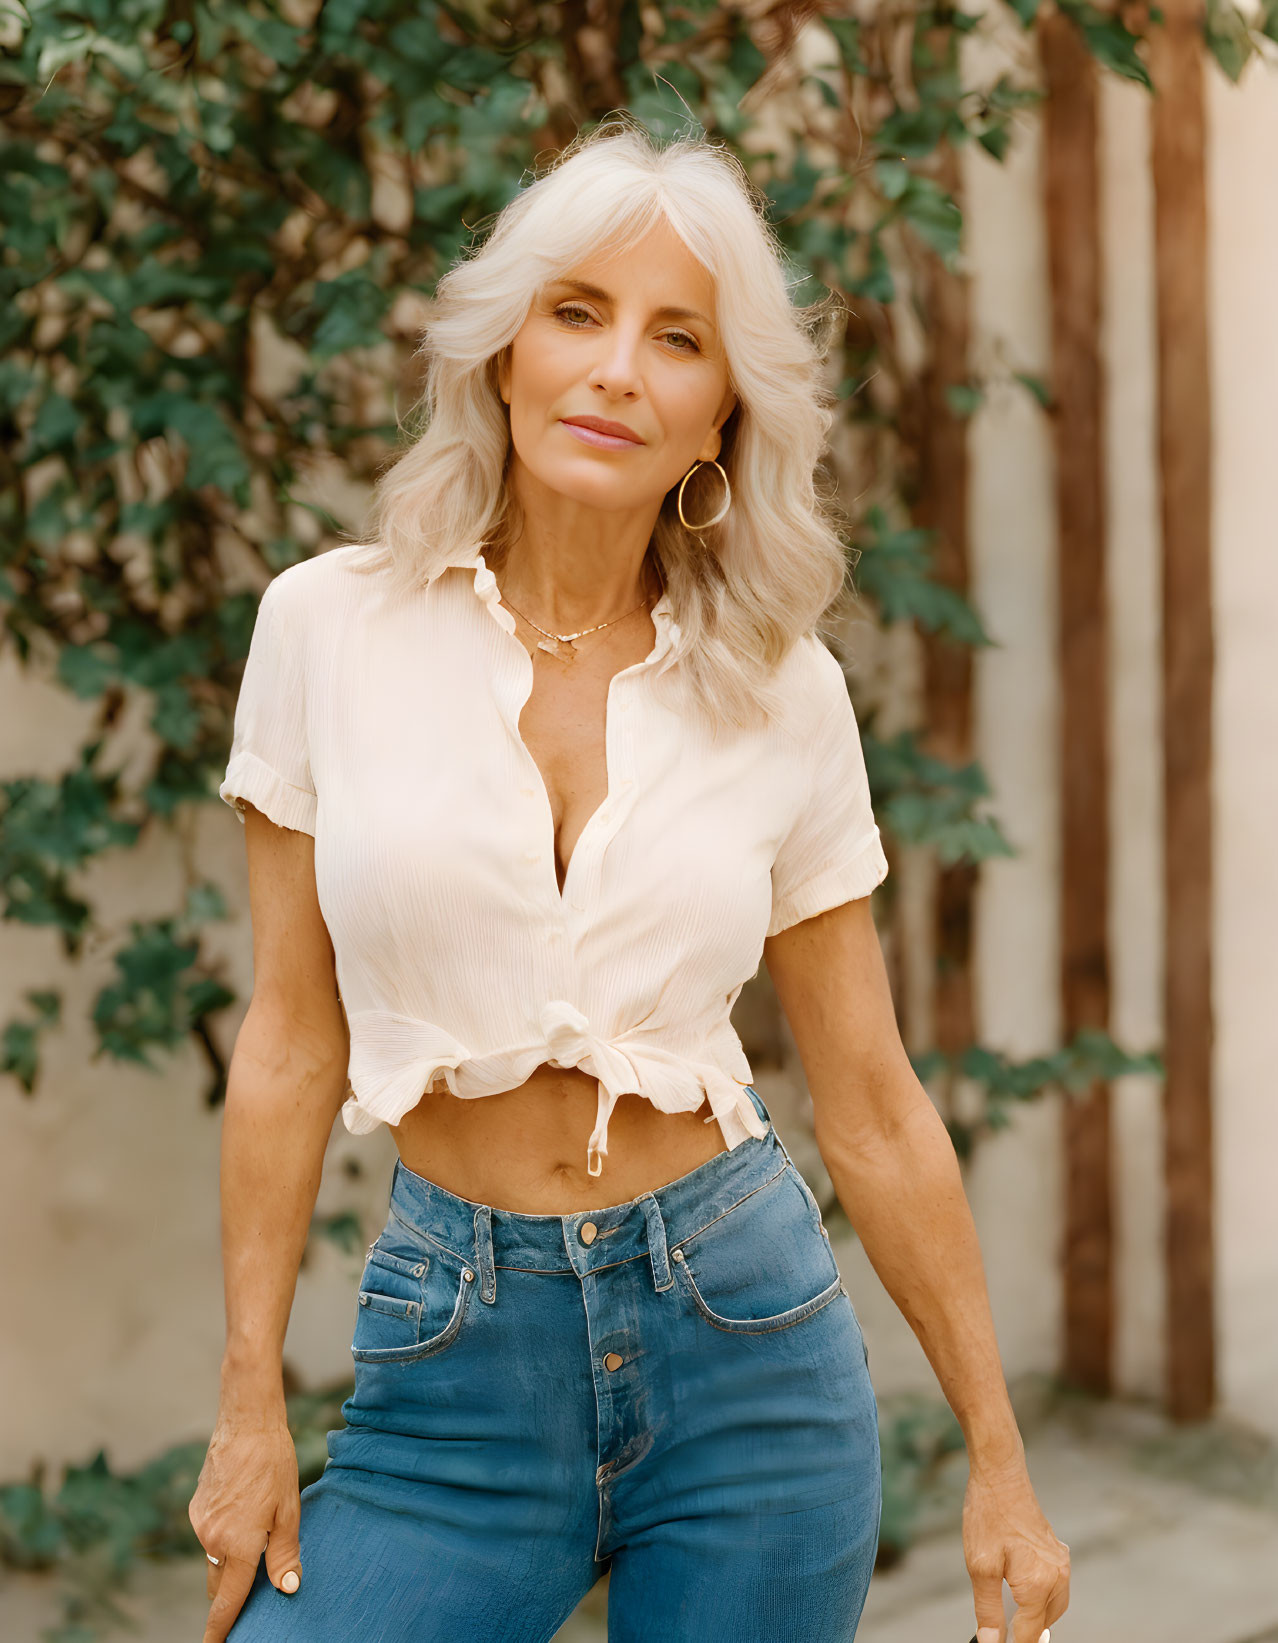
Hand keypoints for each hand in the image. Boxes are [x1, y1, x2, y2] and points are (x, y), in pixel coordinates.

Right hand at [189, 1414, 302, 1642]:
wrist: (246, 1423)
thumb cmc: (274, 1463)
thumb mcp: (289, 1509)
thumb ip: (285, 1553)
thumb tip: (287, 1589)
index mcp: (238, 1545)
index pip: (227, 1603)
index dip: (220, 1631)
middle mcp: (212, 1540)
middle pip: (220, 1584)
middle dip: (231, 1594)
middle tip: (251, 1591)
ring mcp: (200, 1524)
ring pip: (214, 1559)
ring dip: (230, 1560)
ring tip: (256, 1533)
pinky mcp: (195, 1508)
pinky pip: (209, 1534)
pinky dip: (223, 1535)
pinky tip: (243, 1509)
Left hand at [962, 1451, 1069, 1642]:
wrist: (1000, 1473)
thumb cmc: (988, 1515)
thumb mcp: (981, 1566)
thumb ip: (988, 1609)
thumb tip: (992, 1641)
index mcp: (1040, 1584)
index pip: (1029, 1634)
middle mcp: (1057, 1576)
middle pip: (1045, 1622)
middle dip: (1027, 1632)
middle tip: (1002, 1633)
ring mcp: (1060, 1562)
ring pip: (1054, 1606)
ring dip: (1036, 1617)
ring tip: (1011, 1620)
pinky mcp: (1057, 1551)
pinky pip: (1055, 1586)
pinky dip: (1041, 1598)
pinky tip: (1021, 1593)